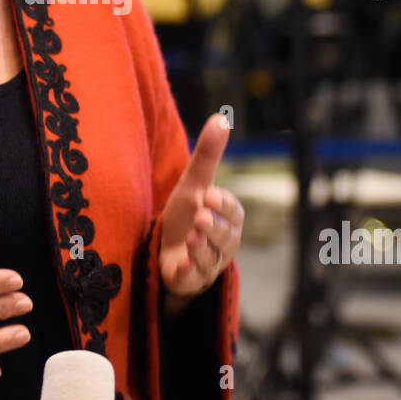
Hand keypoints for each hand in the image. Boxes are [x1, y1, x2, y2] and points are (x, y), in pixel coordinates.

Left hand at [159, 114, 243, 310]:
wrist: (167, 250)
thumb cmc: (186, 213)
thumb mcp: (194, 183)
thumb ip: (208, 155)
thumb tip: (221, 117)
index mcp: (229, 219)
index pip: (233, 212)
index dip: (222, 205)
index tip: (208, 195)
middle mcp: (224, 244)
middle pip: (225, 236)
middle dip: (213, 227)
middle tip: (201, 216)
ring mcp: (208, 264)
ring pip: (210, 258)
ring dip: (201, 248)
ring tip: (192, 237)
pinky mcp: (189, 281)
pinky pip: (192, 280)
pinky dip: (188, 274)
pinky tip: (180, 266)